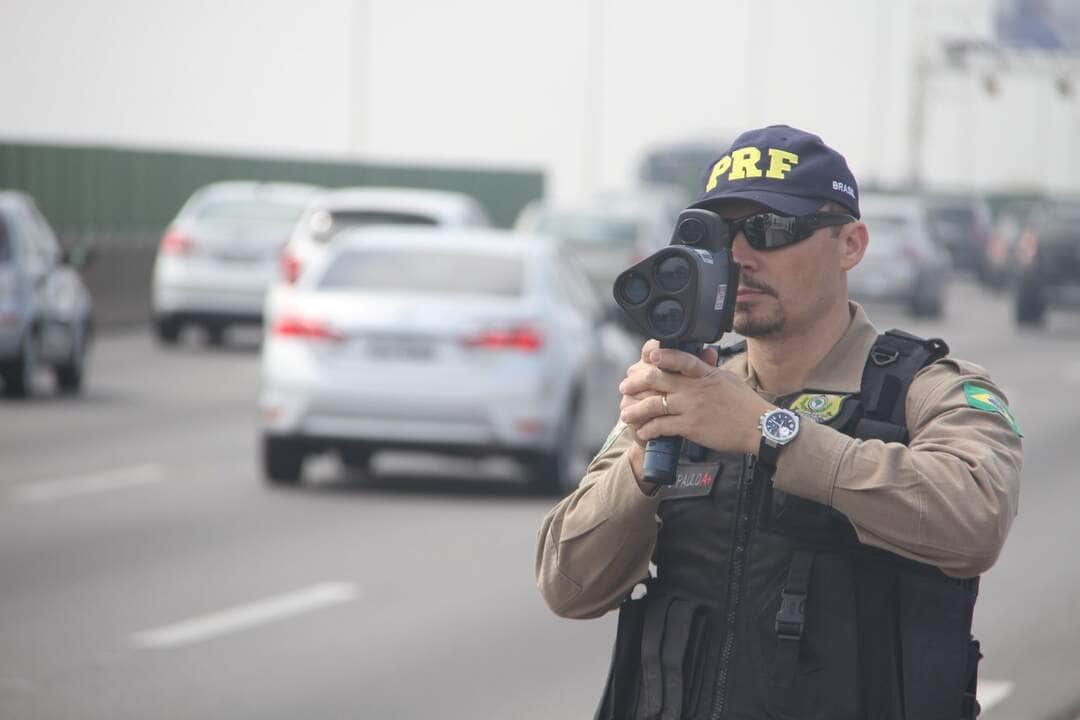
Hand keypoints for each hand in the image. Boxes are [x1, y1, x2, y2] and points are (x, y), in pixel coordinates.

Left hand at [618, 345, 773, 455]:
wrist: (759, 428)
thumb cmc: (745, 404)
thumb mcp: (727, 378)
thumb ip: (709, 369)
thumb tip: (702, 356)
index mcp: (705, 373)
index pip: (681, 358)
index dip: (663, 355)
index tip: (648, 355)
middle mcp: (695, 388)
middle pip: (657, 379)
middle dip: (636, 382)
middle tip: (625, 387)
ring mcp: (692, 407)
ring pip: (653, 405)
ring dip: (635, 409)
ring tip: (625, 413)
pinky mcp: (691, 426)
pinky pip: (662, 426)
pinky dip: (648, 429)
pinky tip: (642, 432)